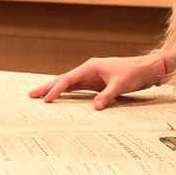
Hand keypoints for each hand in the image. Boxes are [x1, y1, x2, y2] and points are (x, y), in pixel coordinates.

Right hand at [27, 55, 160, 109]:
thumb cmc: (133, 74)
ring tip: (39, 97)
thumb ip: (107, 96)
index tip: (46, 100)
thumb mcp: (120, 85)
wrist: (144, 69)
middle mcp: (87, 70)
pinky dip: (65, 93)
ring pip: (67, 84)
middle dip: (47, 87)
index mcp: (90, 67)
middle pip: (63, 79)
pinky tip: (58, 98)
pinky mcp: (94, 83)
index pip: (68, 80)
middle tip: (31, 95)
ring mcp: (90, 77)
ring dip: (54, 90)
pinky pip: (76, 89)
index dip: (56, 90)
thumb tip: (95, 107)